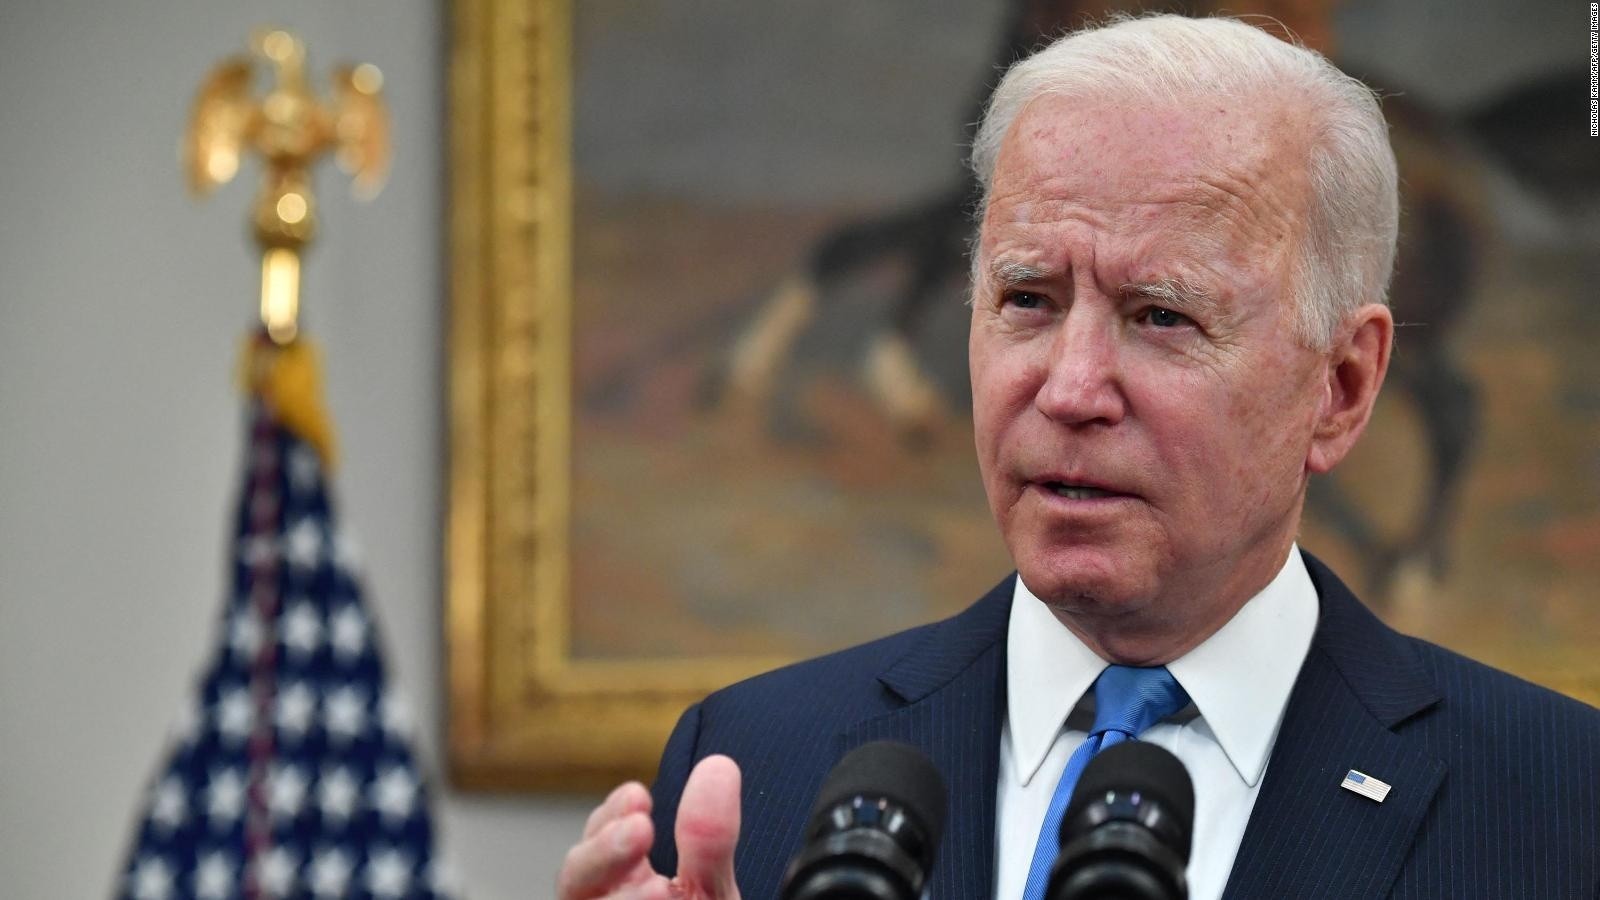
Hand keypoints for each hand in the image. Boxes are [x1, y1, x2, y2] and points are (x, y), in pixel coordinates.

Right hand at [556, 755, 742, 899]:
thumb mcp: (711, 884)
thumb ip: (708, 837)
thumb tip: (719, 767)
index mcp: (619, 880)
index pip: (598, 838)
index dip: (612, 814)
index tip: (639, 797)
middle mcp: (604, 899)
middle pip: (577, 876)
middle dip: (604, 851)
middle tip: (640, 829)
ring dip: (619, 894)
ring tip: (659, 889)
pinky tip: (658, 898)